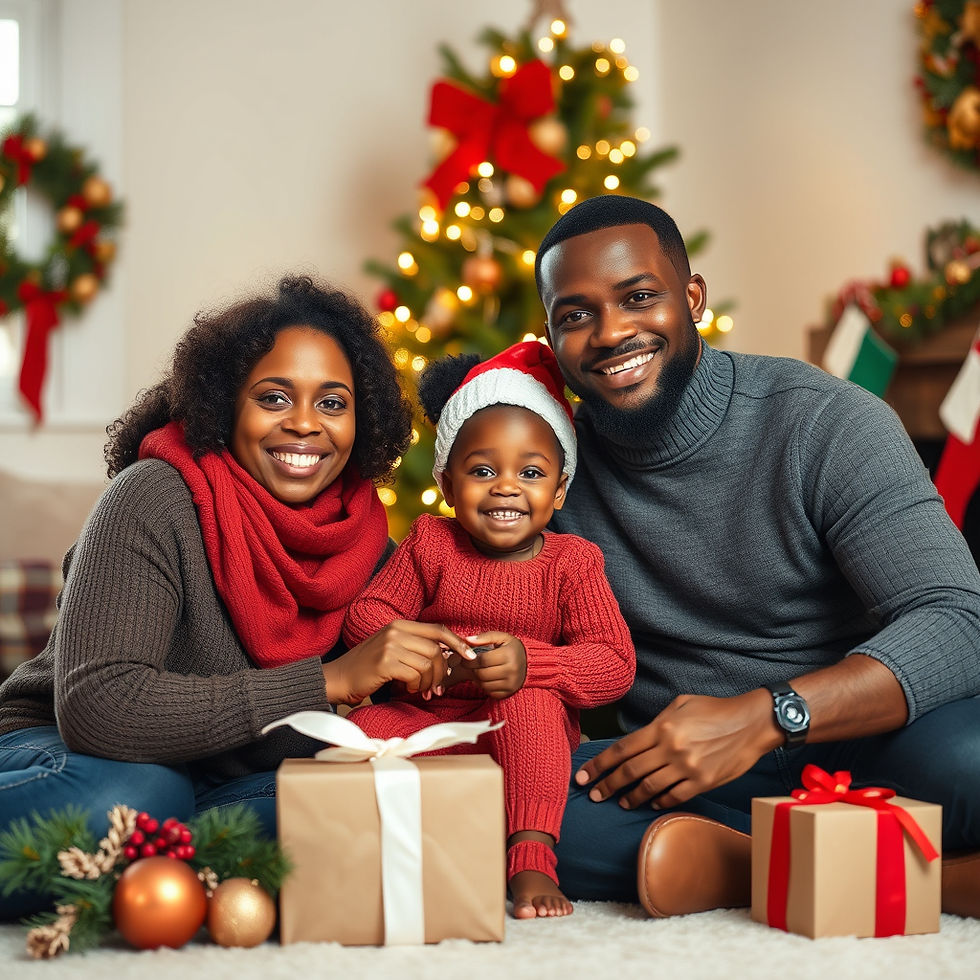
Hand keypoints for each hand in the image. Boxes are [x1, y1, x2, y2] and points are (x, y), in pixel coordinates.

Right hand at [322, 621, 471, 705]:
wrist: (339, 678)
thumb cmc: (367, 668)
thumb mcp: (392, 649)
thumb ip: (416, 648)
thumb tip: (449, 655)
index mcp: (399, 625)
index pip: (438, 629)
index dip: (457, 642)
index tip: (469, 655)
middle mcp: (396, 631)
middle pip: (436, 649)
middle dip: (442, 671)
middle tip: (437, 687)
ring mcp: (390, 646)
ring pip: (428, 663)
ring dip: (429, 682)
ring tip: (421, 690)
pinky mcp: (385, 663)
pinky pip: (415, 675)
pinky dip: (416, 686)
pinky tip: (408, 689)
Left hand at [464, 632, 526, 699]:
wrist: (530, 663)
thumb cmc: (512, 648)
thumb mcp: (501, 637)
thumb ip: (484, 637)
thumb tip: (467, 640)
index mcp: (508, 655)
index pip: (483, 660)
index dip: (470, 660)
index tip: (465, 658)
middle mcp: (511, 670)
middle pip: (482, 674)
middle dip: (472, 670)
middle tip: (470, 665)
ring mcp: (511, 683)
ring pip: (484, 685)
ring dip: (477, 678)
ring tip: (478, 670)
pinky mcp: (509, 692)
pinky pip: (490, 692)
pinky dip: (484, 686)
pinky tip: (486, 678)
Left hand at [573, 689, 779, 808]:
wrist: (751, 723)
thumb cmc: (714, 710)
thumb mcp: (680, 705)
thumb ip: (656, 723)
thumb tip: (638, 740)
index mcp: (661, 728)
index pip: (622, 749)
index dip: (600, 764)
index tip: (584, 775)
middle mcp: (671, 749)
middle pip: (630, 772)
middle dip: (607, 785)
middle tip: (593, 794)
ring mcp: (687, 768)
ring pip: (649, 788)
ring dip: (630, 798)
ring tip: (620, 802)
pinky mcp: (703, 783)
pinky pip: (674, 797)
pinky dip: (659, 802)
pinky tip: (650, 803)